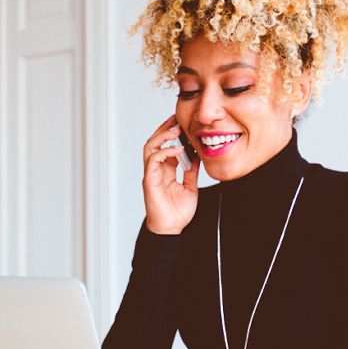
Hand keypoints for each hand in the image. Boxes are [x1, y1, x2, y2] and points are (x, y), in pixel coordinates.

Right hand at [142, 115, 200, 234]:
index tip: (182, 123)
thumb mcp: (190, 187)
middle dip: (164, 129)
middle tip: (177, 119)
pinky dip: (165, 152)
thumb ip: (192, 172)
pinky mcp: (150, 181)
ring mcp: (151, 174)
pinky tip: (178, 149)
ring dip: (162, 136)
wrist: (171, 229)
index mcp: (164, 170)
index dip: (171, 134)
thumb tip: (198, 157)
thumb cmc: (178, 212)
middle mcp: (155, 170)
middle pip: (154, 142)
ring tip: (176, 130)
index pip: (165, 146)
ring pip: (150, 147)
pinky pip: (153, 160)